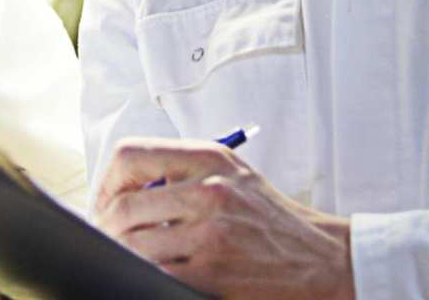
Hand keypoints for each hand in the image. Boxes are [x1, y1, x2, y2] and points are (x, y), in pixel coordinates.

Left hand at [94, 138, 353, 299]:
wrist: (323, 259)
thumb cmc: (270, 219)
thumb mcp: (232, 175)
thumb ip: (180, 173)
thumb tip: (118, 192)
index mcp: (209, 158)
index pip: (128, 155)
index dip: (105, 183)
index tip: (105, 204)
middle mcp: (210, 189)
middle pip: (122, 206)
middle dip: (106, 229)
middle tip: (109, 241)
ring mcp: (212, 231)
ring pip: (132, 244)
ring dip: (123, 255)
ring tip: (131, 258)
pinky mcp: (214, 270)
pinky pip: (154, 272)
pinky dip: (145, 274)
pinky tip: (154, 273)